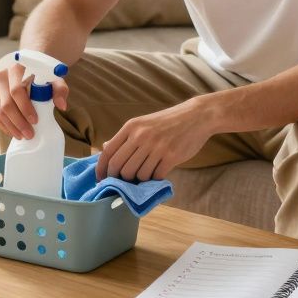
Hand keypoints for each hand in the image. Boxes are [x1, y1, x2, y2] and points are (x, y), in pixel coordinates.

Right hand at [0, 61, 67, 140]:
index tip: (36, 120)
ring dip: (11, 127)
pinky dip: (5, 127)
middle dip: (18, 122)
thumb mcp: (54, 79)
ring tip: (24, 136)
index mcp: (15, 69)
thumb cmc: (44, 76)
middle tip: (30, 134)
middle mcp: (1, 77)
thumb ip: (60, 90)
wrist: (31, 71)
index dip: (25, 108)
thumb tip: (61, 105)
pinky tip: (15, 133)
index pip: (16, 91)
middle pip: (6, 104)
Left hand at [96, 98, 214, 182]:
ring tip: (147, 171)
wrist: (196, 116)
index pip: (108, 152)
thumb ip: (125, 136)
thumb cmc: (168, 121)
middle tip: (125, 180)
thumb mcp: (143, 123)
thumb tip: (105, 147)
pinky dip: (155, 178)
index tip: (101, 179)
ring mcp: (156, 147)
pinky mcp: (171, 157)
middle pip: (120, 167)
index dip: (101, 169)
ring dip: (140, 178)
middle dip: (119, 178)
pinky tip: (159, 170)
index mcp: (131, 127)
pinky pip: (155, 176)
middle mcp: (141, 136)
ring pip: (137, 174)